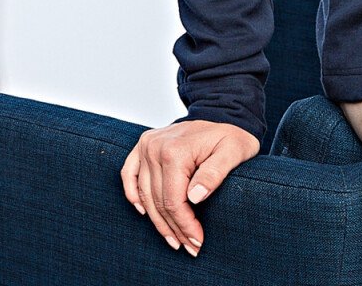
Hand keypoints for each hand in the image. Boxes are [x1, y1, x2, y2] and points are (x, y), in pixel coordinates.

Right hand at [120, 119, 260, 254]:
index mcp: (175, 150)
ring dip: (157, 220)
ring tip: (172, 238)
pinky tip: (143, 212)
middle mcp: (155, 147)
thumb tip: (193, 197)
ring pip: (144, 194)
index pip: (174, 200)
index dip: (185, 224)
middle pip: (159, 201)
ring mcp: (147, 144)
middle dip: (174, 228)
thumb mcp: (233, 153)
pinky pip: (128, 174)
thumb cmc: (232, 136)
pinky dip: (132, 194)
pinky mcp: (144, 144)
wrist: (225, 114)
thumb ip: (214, 174)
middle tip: (189, 246)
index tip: (197, 241)